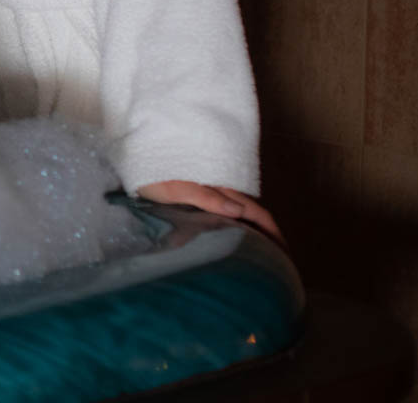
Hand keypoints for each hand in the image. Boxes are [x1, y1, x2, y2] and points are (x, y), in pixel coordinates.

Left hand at [136, 180, 283, 245]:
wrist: (133, 159)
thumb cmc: (152, 176)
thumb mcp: (176, 189)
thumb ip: (205, 197)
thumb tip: (239, 212)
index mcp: (219, 188)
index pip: (256, 213)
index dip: (273, 232)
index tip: (284, 253)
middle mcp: (221, 188)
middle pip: (255, 213)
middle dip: (270, 234)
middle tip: (281, 258)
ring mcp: (212, 191)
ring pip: (243, 212)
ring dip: (257, 230)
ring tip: (264, 250)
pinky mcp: (201, 194)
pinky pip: (228, 212)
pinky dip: (240, 225)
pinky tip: (237, 236)